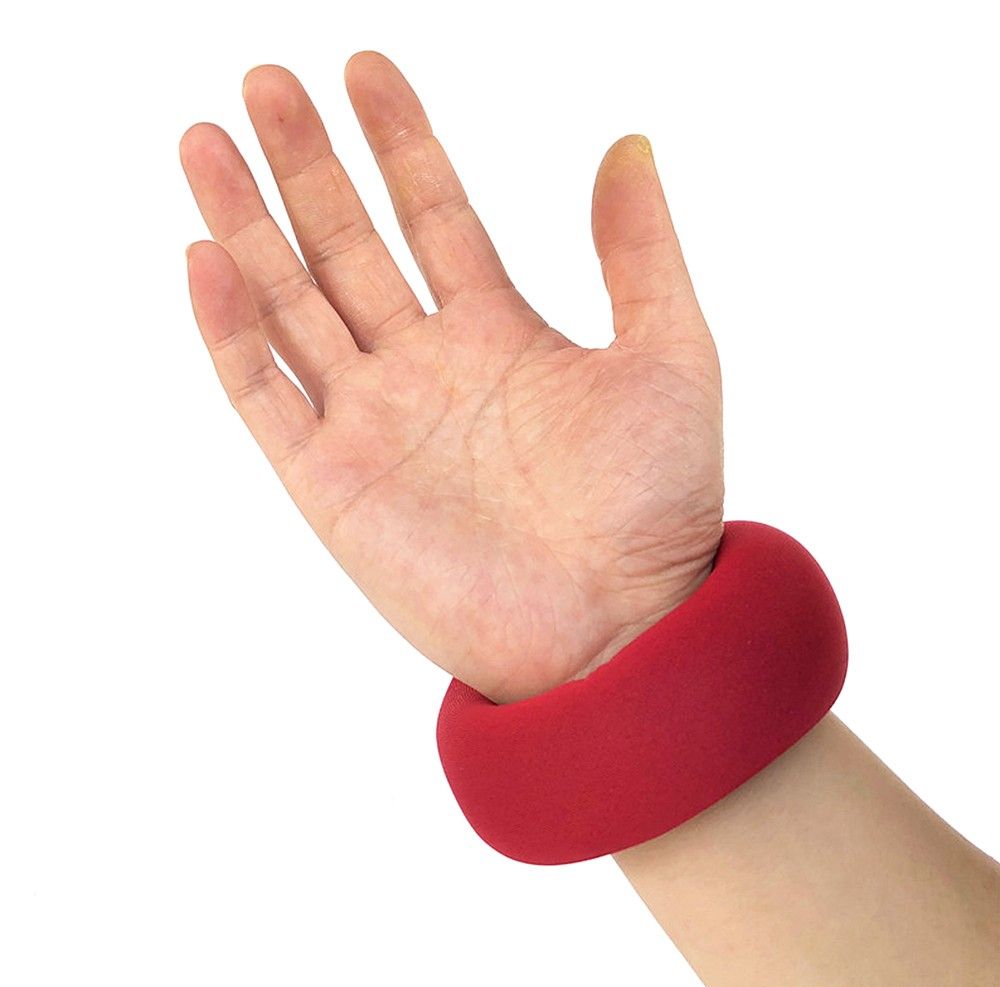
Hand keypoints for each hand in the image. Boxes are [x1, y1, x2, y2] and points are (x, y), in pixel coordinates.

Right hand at [180, 52, 723, 702]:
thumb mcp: (670, 356)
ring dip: (247, 226)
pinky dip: (231, 333)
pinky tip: (208, 260)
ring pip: (291, 306)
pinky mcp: (333, 486)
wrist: (618, 631)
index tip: (366, 69)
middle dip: (307, 165)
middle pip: (348, 246)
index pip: (434, 215)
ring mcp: (373, 423)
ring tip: (206, 141)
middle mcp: (426, 369)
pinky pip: (266, 398)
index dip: (400, 142)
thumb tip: (629, 143)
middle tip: (265, 80)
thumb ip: (639, 253)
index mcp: (499, 333)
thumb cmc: (656, 507)